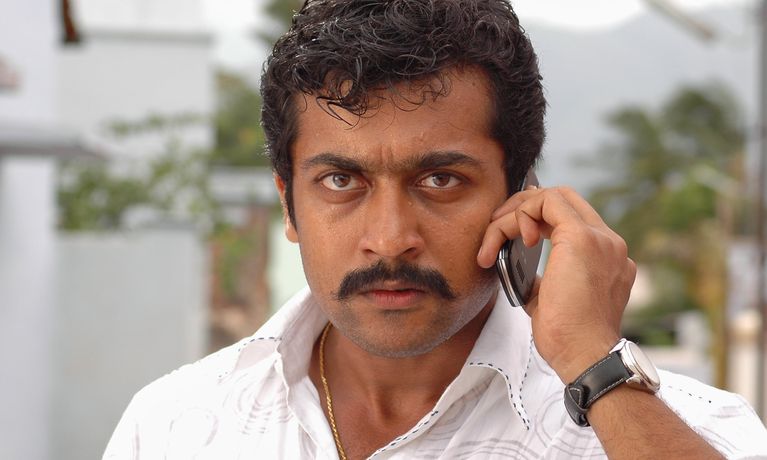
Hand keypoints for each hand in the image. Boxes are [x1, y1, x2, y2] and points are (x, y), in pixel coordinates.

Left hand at [477, 187, 636, 382]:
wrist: (585, 356)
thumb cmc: (568, 339)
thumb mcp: (550, 300)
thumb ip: (541, 278)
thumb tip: (515, 266)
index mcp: (607, 257)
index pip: (572, 216)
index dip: (538, 216)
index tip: (513, 237)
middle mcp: (609, 243)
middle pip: (564, 198)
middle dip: (523, 207)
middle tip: (496, 229)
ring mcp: (600, 238)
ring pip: (551, 197)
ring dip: (514, 214)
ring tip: (492, 241)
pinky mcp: (581, 238)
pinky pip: (544, 204)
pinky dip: (518, 216)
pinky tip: (506, 239)